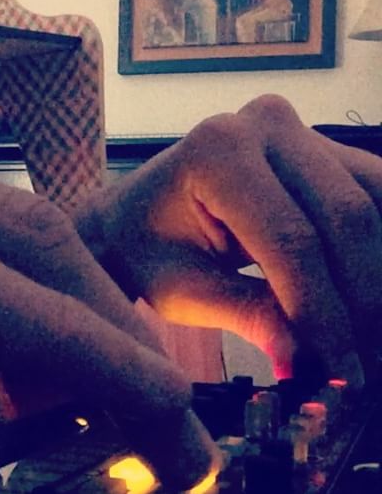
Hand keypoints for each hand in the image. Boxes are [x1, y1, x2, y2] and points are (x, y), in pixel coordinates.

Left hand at [83, 95, 381, 386]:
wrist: (135, 216)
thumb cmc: (145, 251)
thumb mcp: (184, 292)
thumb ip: (249, 318)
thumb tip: (307, 363)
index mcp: (218, 151)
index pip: (293, 240)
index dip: (324, 312)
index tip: (341, 370)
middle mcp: (265, 123)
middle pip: (346, 217)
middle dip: (361, 299)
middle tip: (359, 362)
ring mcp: (296, 130)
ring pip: (374, 202)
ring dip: (374, 276)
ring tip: (365, 334)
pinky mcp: (319, 146)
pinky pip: (374, 194)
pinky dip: (376, 250)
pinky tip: (364, 293)